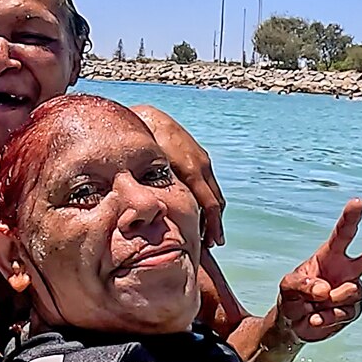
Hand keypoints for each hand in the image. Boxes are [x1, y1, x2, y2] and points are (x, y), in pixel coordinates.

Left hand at [132, 106, 224, 246]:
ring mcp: (202, 158)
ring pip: (213, 191)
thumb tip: (154, 219)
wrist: (149, 118)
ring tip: (207, 230)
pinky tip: (199, 209)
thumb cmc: (145, 147)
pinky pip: (207, 181)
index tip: (213, 242)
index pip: (210, 204)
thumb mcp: (150, 171)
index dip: (213, 226)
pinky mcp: (199, 155)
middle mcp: (201, 164)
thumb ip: (157, 193)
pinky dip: (206, 198)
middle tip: (212, 243)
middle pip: (216, 200)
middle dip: (215, 224)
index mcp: (192, 169)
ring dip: (212, 212)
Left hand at [276, 198, 361, 344]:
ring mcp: (353, 291)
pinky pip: (344, 313)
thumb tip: (326, 290)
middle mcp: (347, 270)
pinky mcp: (353, 311)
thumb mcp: (288, 287)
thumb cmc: (291, 297)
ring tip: (313, 305)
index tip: (358, 201)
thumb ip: (302, 284)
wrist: (293, 324)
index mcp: (330, 256)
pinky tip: (315, 319)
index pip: (342, 234)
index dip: (350, 218)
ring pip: (351, 292)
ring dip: (328, 301)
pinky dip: (326, 318)